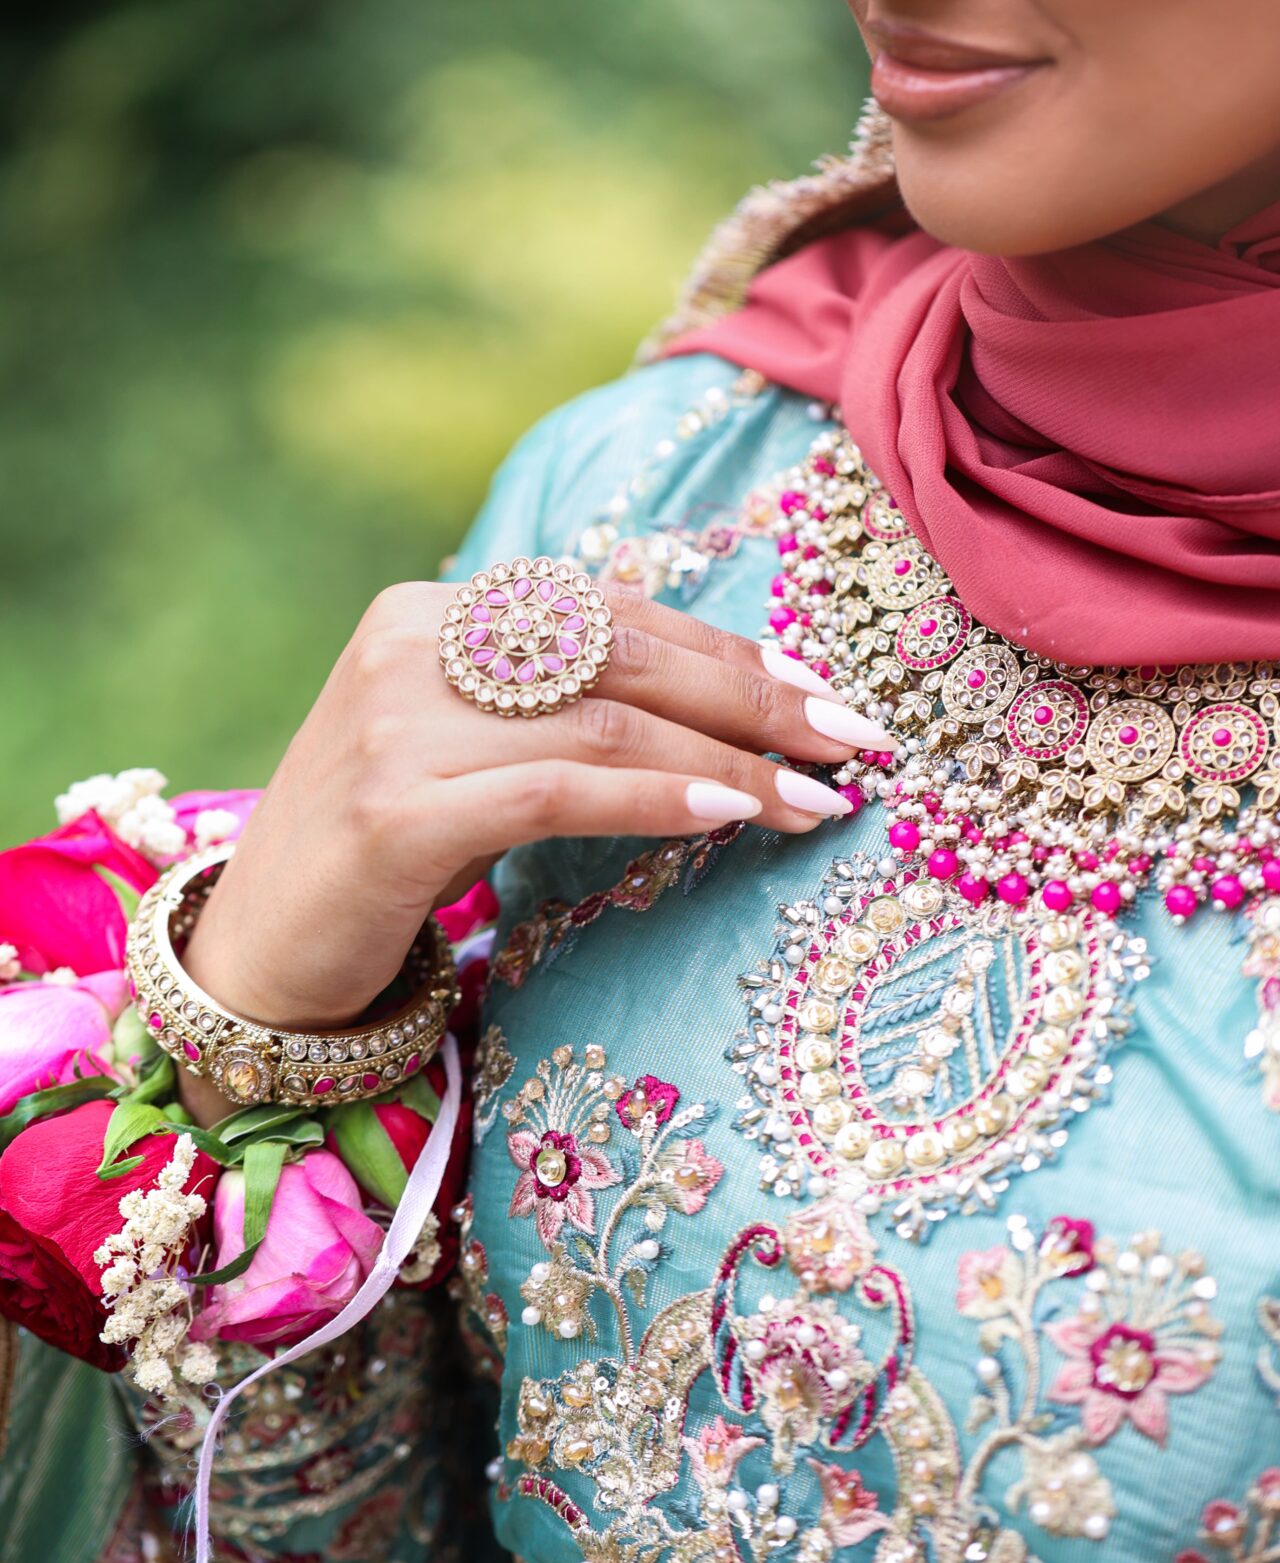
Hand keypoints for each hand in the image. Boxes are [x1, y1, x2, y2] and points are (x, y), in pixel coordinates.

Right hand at [179, 580, 893, 1121]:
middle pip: (623, 654)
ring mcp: (396, 723)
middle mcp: (411, 645)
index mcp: (432, 612)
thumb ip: (560, 704)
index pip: (609, 611)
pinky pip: (560, 787)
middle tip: (856, 739)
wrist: (255, 951)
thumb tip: (722, 695)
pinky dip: (659, 799)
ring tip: (819, 798)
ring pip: (607, 721)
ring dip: (733, 760)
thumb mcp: (470, 750)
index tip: (818, 688)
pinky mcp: (394, 808)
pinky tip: (735, 818)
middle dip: (755, 695)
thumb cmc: (383, 852)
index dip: (726, 647)